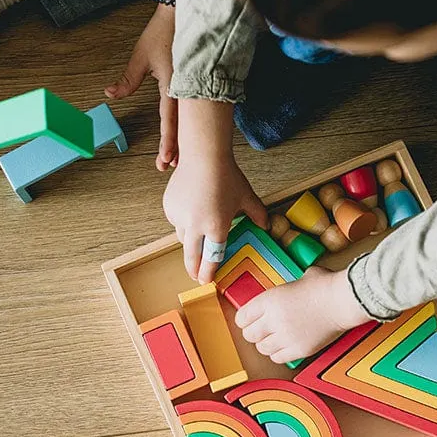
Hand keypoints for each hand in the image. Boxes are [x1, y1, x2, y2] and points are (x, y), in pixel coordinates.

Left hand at [104, 4, 177, 171]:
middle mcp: (186, 90)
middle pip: (182, 127)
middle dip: (176, 149)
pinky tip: (188, 136)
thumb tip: (110, 94)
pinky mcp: (196, 84)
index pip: (169, 121)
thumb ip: (127, 79)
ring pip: (189, 122)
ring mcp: (193, 88)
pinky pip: (193, 111)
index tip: (163, 160)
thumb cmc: (162, 32)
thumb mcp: (141, 56)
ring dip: (183, 140)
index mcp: (173, 85)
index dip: (166, 143)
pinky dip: (189, 126)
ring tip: (177, 158)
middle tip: (167, 167)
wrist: (184, 13)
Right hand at [163, 150, 267, 283]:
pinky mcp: (170, 207)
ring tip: (198, 239)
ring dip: (190, 241)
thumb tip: (267, 227)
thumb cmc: (227, 176)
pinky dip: (183, 221)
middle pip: (192, 257)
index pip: (212, 258)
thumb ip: (258, 214)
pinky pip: (176, 221)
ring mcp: (179, 216)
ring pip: (183, 237)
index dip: (209, 272)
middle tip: (196, 277)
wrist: (203, 156)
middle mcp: (195, 225)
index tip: (207, 281)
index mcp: (216, 226)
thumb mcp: (247, 197)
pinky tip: (193, 210)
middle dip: (194, 270)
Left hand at [235, 266, 373, 363]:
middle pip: (249, 335)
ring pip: (262, 349)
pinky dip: (278, 354)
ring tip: (275, 338)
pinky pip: (277, 358)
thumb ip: (290, 287)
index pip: (242, 317)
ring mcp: (286, 336)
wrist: (343, 301)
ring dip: (266, 344)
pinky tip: (285, 346)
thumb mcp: (302, 277)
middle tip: (262, 330)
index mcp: (269, 299)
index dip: (245, 319)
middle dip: (254, 333)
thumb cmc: (326, 286)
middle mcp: (274, 320)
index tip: (251, 319)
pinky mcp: (299, 350)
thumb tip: (295, 286)